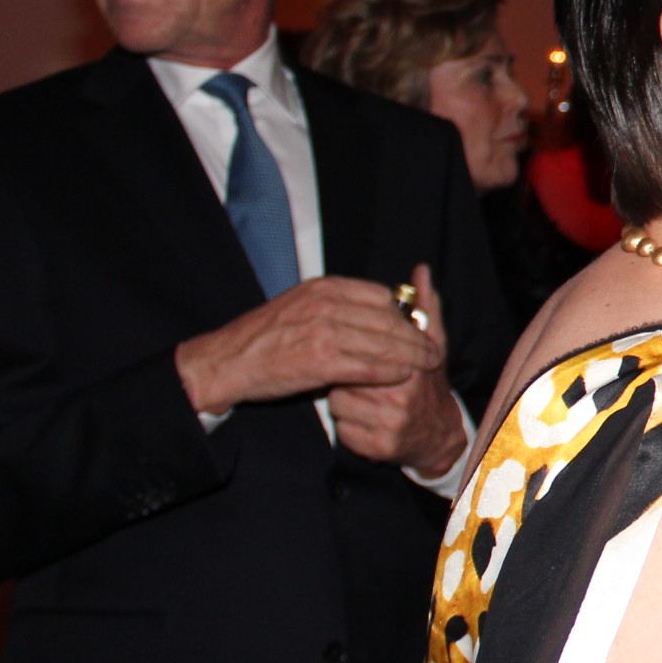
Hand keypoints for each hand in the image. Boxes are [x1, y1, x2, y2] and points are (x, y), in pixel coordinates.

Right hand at [176, 269, 442, 416]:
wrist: (226, 361)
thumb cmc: (264, 337)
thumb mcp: (301, 305)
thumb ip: (336, 305)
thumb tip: (377, 308)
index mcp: (323, 287)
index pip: (380, 296)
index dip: (405, 314)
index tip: (418, 328)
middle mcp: (326, 304)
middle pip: (388, 319)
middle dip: (416, 336)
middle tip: (435, 349)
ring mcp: (324, 331)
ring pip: (383, 342)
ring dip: (411, 355)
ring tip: (429, 363)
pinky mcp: (321, 360)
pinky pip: (368, 365)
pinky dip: (390, 370)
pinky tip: (403, 375)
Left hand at [327, 266, 466, 473]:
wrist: (438, 436)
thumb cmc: (428, 385)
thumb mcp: (433, 345)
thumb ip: (424, 307)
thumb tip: (421, 271)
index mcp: (411, 368)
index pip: (363, 352)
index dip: (358, 353)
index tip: (361, 354)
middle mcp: (402, 398)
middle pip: (345, 377)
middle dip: (348, 377)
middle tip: (360, 380)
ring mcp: (389, 425)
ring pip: (339, 404)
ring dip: (345, 402)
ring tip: (366, 400)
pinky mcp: (377, 449)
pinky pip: (343, 430)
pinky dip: (349, 426)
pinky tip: (365, 421)